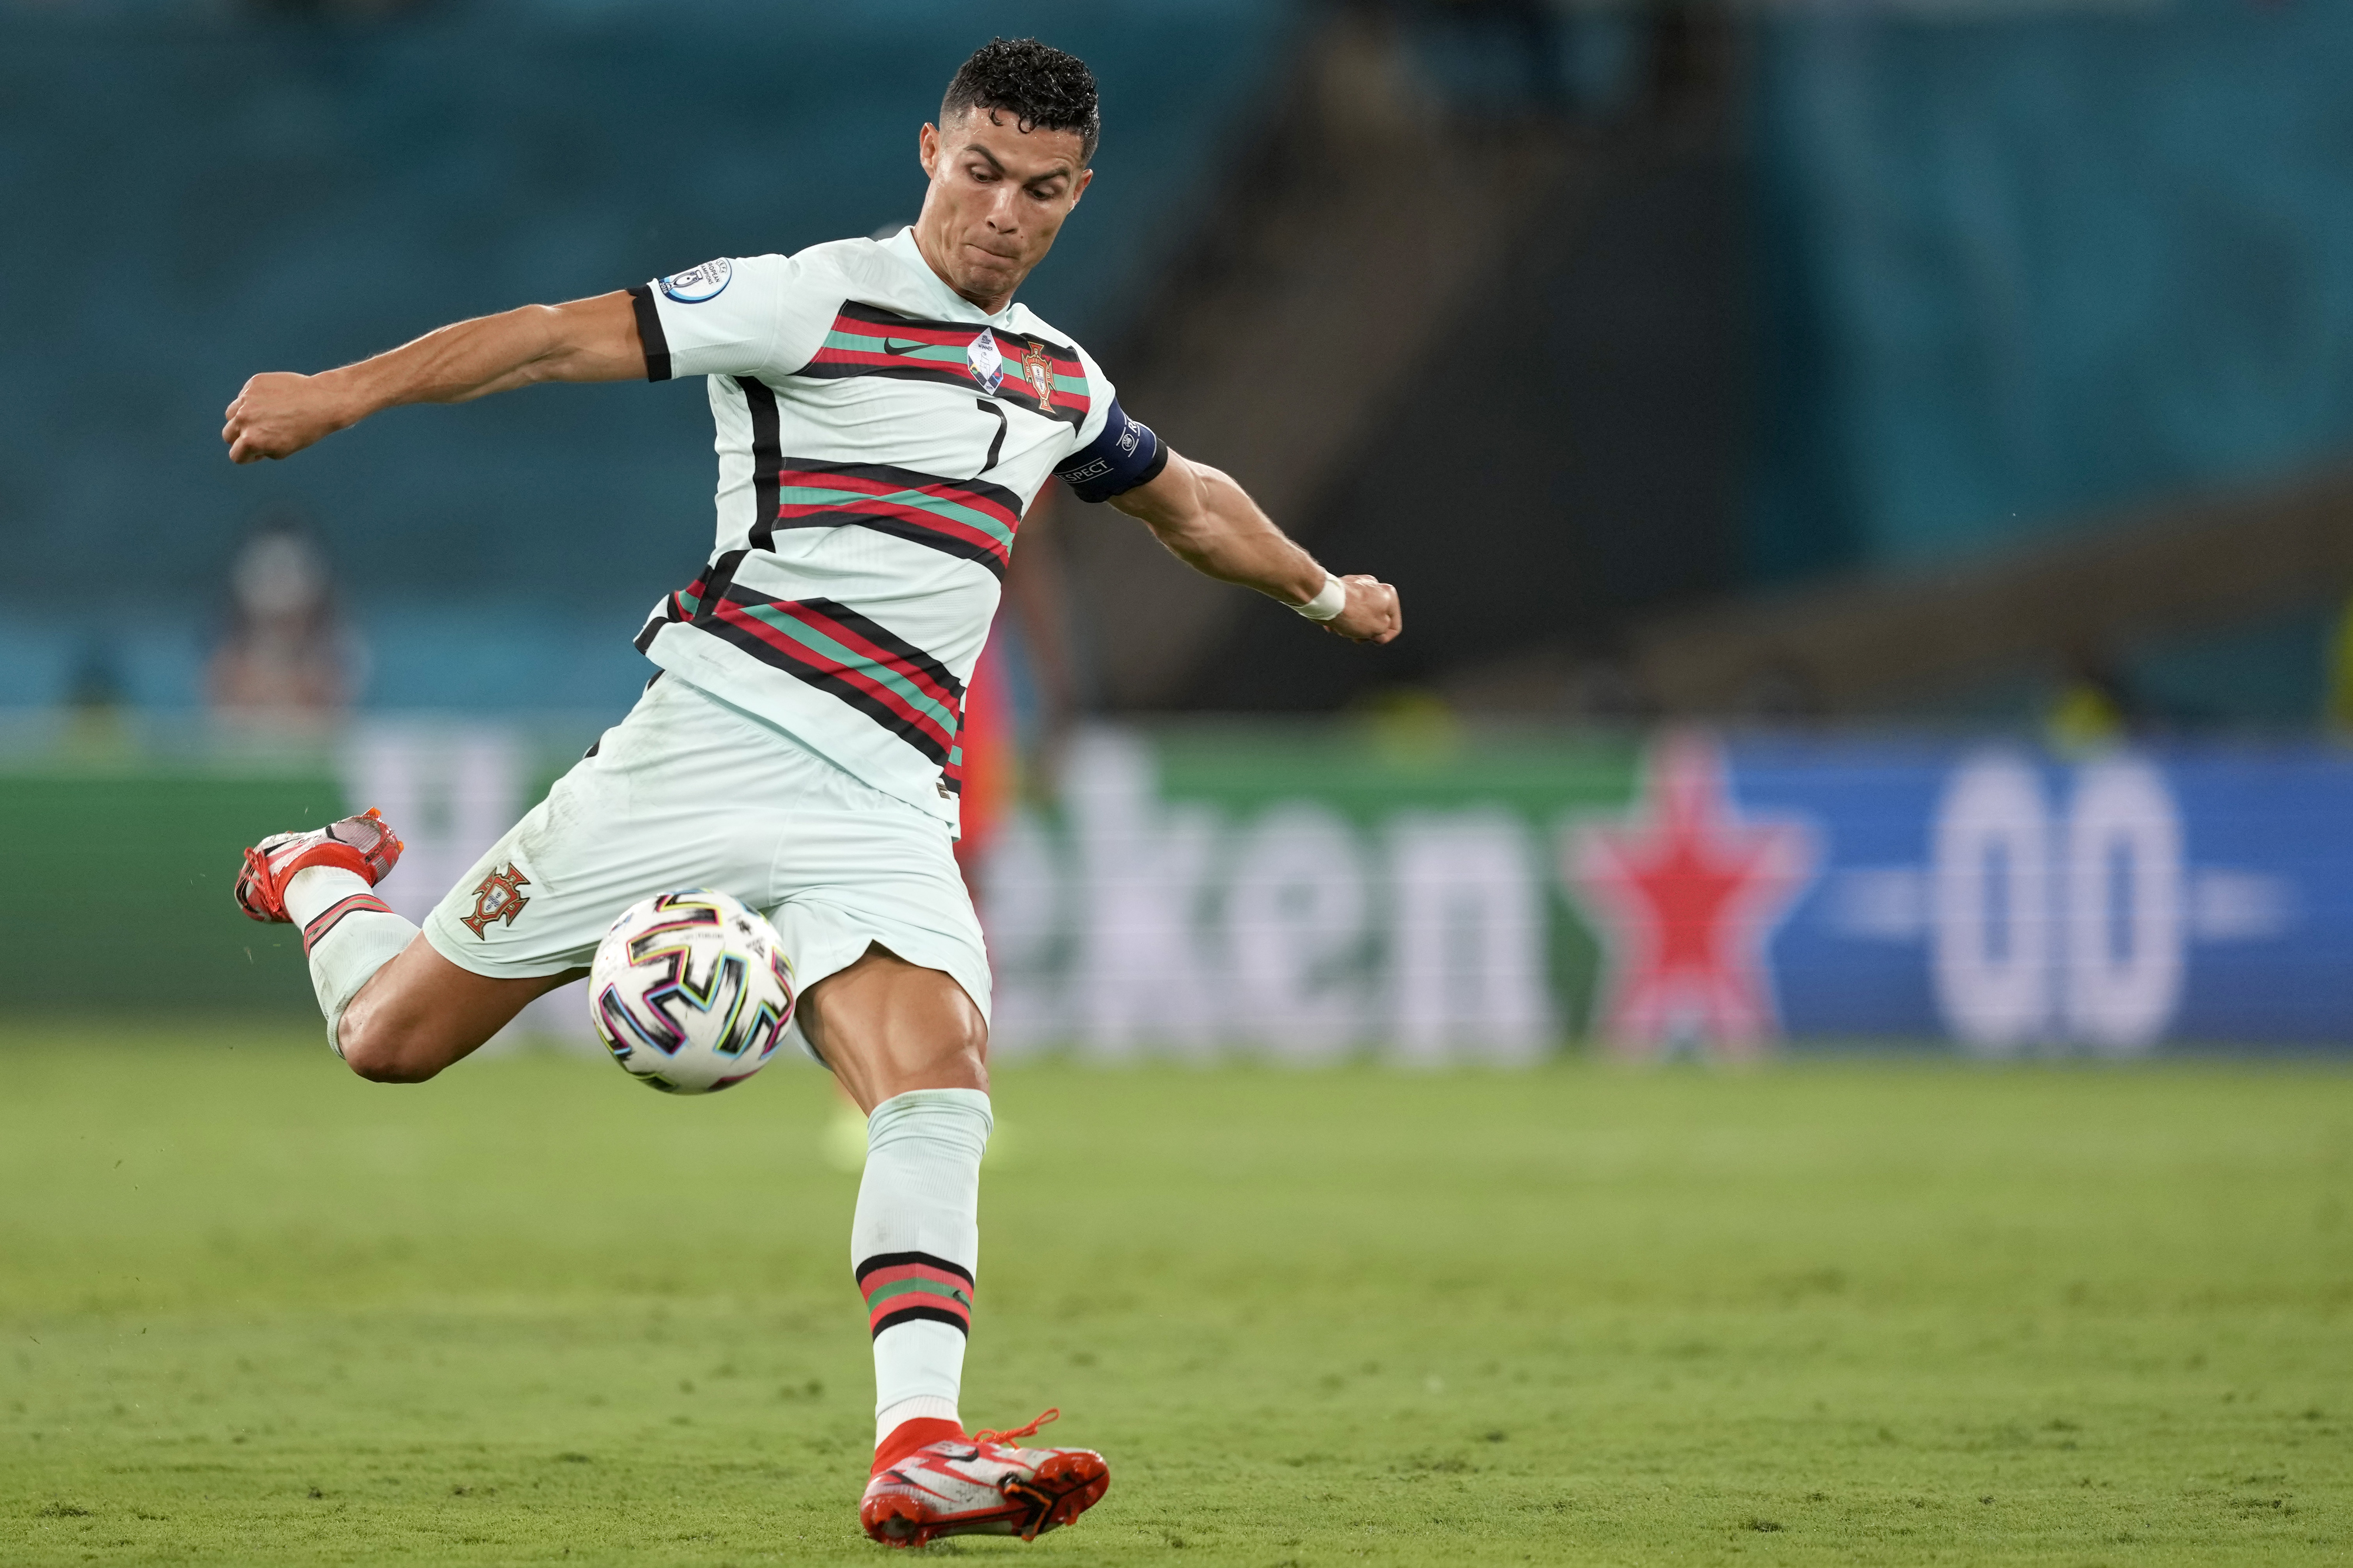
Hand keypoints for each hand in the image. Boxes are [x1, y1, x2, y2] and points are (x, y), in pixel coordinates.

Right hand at [222, 371, 355, 463]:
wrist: (323, 401)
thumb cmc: (305, 430)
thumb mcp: (281, 450)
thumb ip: (258, 449)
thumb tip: (242, 444)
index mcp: (251, 440)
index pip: (236, 455)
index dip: (249, 456)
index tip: (262, 451)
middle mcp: (244, 419)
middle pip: (228, 434)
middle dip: (241, 437)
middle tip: (263, 434)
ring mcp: (247, 399)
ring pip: (231, 414)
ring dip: (242, 418)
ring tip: (266, 418)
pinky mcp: (253, 384)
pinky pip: (244, 396)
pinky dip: (254, 401)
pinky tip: (274, 402)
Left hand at [1321, 574, 1401, 643]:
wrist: (1326, 600)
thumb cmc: (1353, 614)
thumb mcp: (1378, 629)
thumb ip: (1384, 631)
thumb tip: (1378, 631)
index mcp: (1389, 594)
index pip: (1394, 624)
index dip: (1384, 637)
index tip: (1373, 641)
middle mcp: (1375, 586)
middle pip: (1375, 619)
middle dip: (1365, 632)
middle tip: (1356, 637)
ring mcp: (1357, 585)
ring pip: (1359, 615)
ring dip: (1352, 627)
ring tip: (1342, 630)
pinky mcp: (1341, 588)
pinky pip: (1346, 609)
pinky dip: (1341, 618)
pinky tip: (1333, 625)